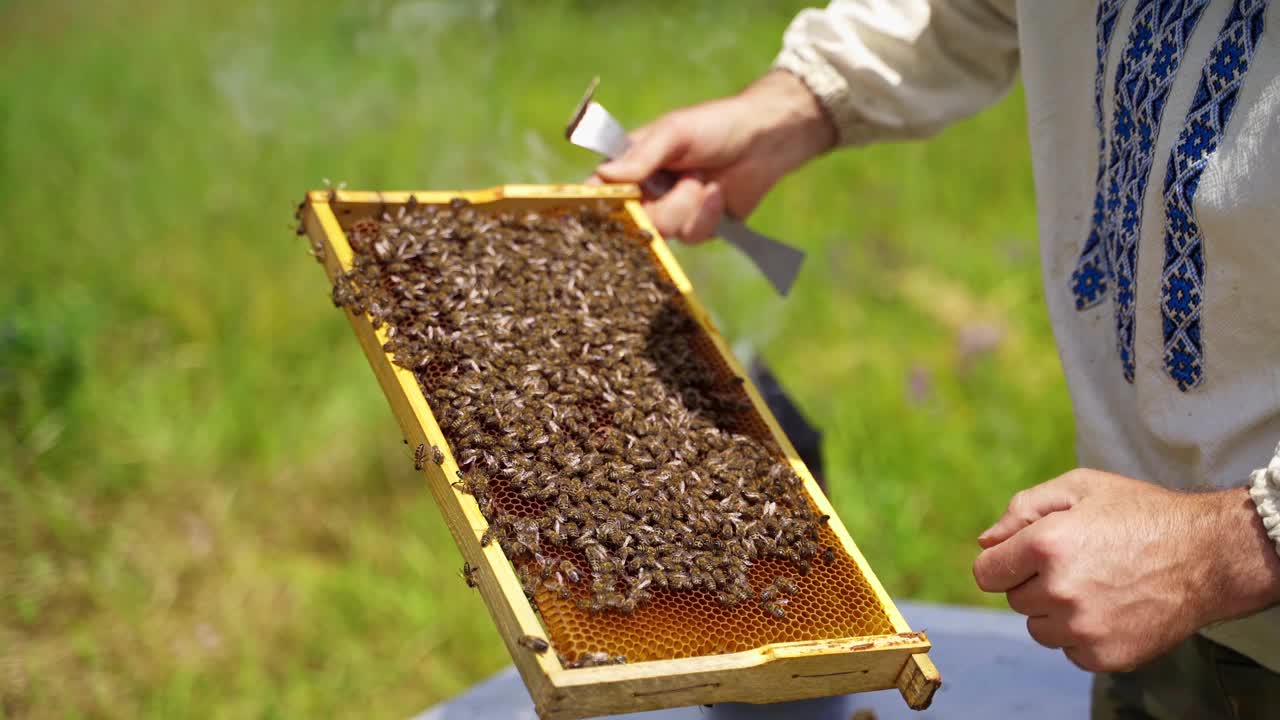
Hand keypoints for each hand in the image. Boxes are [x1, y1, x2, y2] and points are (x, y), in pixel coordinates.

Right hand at [590, 70, 834, 242]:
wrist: (765, 141)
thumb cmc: (715, 125)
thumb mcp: (674, 133)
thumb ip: (641, 157)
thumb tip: (604, 175)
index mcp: (631, 165)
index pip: (601, 191)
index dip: (600, 205)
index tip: (611, 207)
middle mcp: (646, 192)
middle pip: (633, 220)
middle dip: (663, 205)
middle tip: (688, 178)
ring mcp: (671, 212)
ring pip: (664, 231)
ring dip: (690, 205)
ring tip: (705, 180)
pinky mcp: (697, 227)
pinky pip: (692, 236)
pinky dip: (708, 215)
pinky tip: (719, 194)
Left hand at [973, 469, 1279, 672]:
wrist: (1207, 555)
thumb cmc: (1140, 514)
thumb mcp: (1080, 487)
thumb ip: (1023, 509)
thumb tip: (985, 543)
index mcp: (1045, 544)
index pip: (987, 573)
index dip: (1003, 564)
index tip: (1024, 559)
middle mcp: (1059, 589)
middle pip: (1015, 600)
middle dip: (1035, 583)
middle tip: (1078, 564)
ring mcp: (1083, 627)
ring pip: (1040, 628)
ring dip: (1056, 612)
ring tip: (1096, 586)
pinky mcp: (1105, 655)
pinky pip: (1071, 650)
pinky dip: (1084, 635)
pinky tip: (1113, 609)